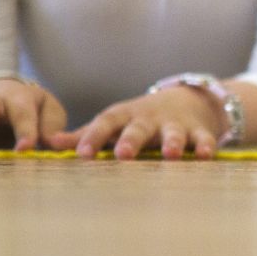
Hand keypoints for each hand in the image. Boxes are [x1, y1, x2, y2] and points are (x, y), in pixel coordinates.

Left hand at [56, 86, 226, 160]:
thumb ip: (87, 133)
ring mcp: (175, 124)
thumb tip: (51, 142)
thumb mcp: (116, 121)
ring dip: (173, 143)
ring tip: (171, 155)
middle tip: (123, 154)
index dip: (93, 136)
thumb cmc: (142, 118)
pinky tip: (206, 156)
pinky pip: (203, 138)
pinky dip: (205, 146)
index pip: (106, 122)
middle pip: (138, 128)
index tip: (82, 154)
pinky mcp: (199, 131)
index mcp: (125, 116)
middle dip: (132, 140)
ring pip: (173, 133)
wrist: (189, 99)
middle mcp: (149, 118)